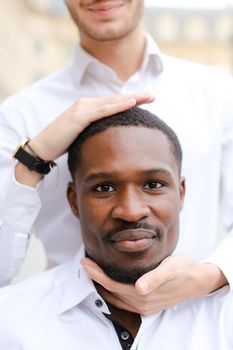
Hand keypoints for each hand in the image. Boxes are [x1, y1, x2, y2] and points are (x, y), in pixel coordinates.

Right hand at [30, 93, 153, 160]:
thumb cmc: (61, 144)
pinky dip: (118, 106)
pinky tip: (131, 103)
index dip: (130, 101)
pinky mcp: (78, 116)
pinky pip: (102, 110)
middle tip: (153, 96)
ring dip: (131, 98)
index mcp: (87, 109)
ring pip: (111, 102)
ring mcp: (81, 108)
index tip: (146, 101)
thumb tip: (109, 137)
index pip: (112, 103)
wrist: (41, 149)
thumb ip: (94, 132)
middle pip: (115, 99)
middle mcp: (85, 104)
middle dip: (135, 97)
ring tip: (148, 97)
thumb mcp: (82, 136)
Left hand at [81, 254, 226, 314]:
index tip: (86, 263)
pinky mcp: (147, 303)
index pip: (113, 286)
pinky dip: (113, 290)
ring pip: (116, 297)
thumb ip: (154, 278)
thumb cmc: (184, 270)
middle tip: (86, 264)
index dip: (97, 275)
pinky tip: (109, 281)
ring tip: (93, 271)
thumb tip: (140, 288)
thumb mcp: (170, 269)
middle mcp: (142, 304)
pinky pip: (123, 300)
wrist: (198, 279)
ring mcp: (144, 306)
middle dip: (96, 279)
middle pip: (111, 292)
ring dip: (103, 285)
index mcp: (145, 296)